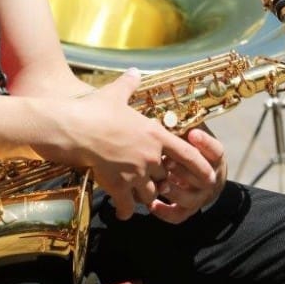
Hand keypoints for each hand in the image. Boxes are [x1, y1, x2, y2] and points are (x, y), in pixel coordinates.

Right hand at [50, 70, 217, 221]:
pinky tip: (122, 212)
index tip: (210, 177)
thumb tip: (135, 71)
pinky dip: (126, 211)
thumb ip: (129, 84)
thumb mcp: (115, 93)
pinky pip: (128, 206)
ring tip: (135, 194)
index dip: (200, 167)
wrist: (75, 128)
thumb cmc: (95, 109)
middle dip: (158, 179)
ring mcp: (135, 172)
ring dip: (144, 195)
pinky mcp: (118, 185)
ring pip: (149, 193)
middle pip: (164, 176)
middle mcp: (150, 156)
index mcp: (155, 134)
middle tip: (149, 179)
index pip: (187, 154)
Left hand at [150, 126, 226, 223]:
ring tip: (158, 182)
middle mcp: (212, 179)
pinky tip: (152, 204)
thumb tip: (169, 112)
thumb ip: (185, 126)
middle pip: (201, 177)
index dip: (205, 143)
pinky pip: (178, 215)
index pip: (216, 151)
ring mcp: (201, 197)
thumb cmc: (191, 150)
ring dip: (173, 190)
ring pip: (189, 198)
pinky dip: (165, 212)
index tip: (192, 133)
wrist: (204, 178)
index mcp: (215, 159)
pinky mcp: (189, 210)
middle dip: (183, 168)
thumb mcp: (193, 135)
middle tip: (167, 160)